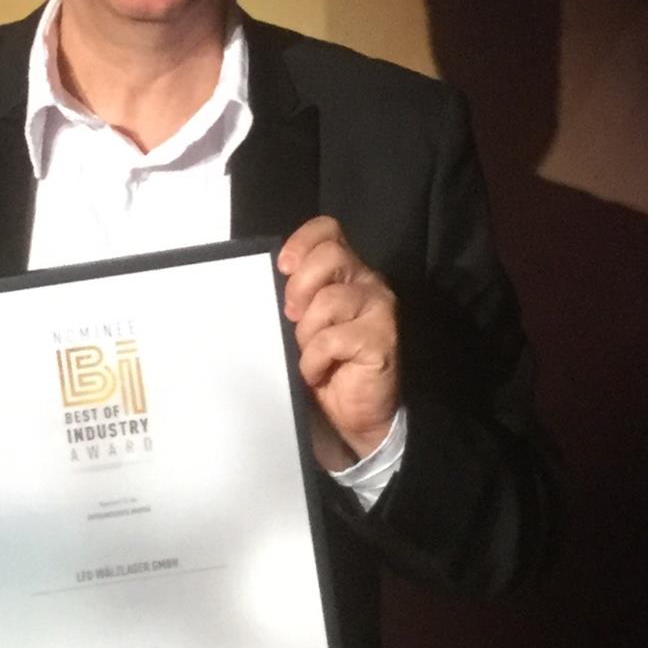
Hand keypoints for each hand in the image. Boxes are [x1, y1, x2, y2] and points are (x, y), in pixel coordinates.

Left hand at [277, 216, 398, 466]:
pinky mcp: (383, 339)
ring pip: (329, 300)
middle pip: (330, 255)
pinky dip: (315, 361)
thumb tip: (265, 282)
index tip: (283, 267)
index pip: (329, 231)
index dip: (303, 242)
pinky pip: (333, 339)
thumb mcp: (303, 324)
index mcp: (347, 272)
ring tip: (311, 356)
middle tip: (291, 317)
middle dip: (301, 286)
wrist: (356, 416)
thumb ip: (296, 298)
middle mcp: (368, 282)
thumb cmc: (326, 365)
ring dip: (307, 334)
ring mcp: (380, 309)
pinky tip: (319, 373)